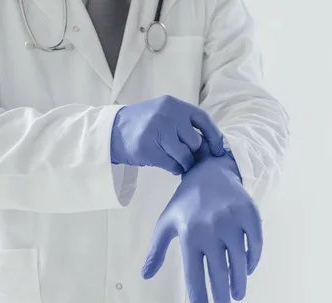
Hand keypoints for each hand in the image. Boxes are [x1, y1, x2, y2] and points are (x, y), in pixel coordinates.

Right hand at [111, 95, 225, 174]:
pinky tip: (168, 164)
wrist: (113, 132)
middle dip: (194, 153)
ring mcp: (157, 131)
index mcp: (173, 105)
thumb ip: (183, 123)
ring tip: (177, 162)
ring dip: (185, 163)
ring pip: (185, 156)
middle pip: (195, 141)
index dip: (214, 136)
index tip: (218, 150)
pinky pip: (172, 165)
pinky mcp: (149, 149)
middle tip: (188, 157)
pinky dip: (174, 168)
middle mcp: (167, 115)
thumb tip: (210, 144)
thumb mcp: (163, 113)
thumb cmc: (143, 124)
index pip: (203, 119)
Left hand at [141, 153, 262, 302]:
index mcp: (189, 234)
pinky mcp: (250, 215)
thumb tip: (145, 276)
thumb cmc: (185, 202)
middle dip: (221, 296)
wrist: (210, 171)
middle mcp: (211, 229)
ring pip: (239, 262)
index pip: (194, 274)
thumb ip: (157, 250)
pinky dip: (253, 260)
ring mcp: (233, 221)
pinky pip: (255, 245)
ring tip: (237, 296)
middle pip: (218, 272)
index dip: (200, 298)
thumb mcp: (166, 223)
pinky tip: (248, 271)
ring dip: (239, 283)